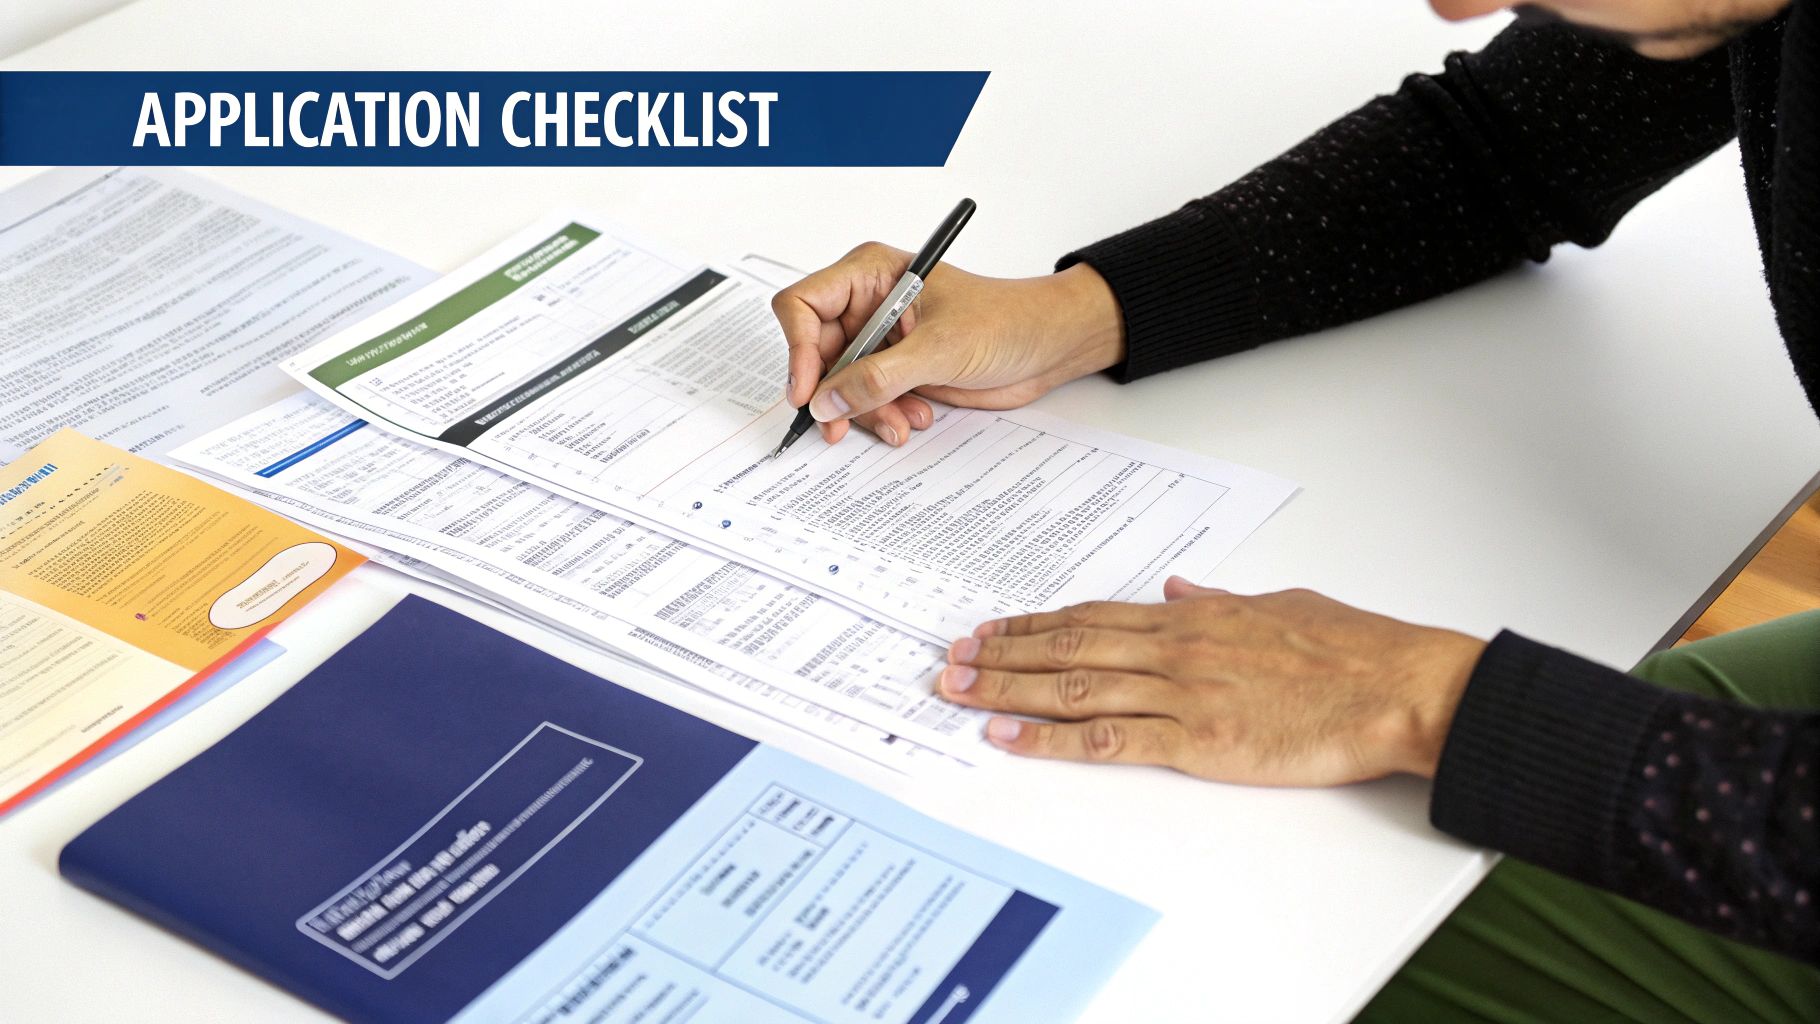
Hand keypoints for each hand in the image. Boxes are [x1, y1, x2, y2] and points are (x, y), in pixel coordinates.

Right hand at [771, 243, 1124, 444]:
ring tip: (899, 423)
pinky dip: (882, 415)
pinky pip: (866, 399)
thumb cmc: (1007, 321)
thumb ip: (879, 376)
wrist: (1048, 347)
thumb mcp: (940, 349)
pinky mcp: (897, 370)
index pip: (804, 305)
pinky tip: (913, 418)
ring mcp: (881, 339)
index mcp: (871, 274)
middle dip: (832, 393)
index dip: (798, 349)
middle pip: (816, 352)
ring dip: (863, 411)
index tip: (807, 392)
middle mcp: (868, 304)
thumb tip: (826, 401)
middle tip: (837, 427)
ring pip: (840, 384)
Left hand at [938, 578, 1486, 785]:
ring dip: (1008, 691)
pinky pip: (1108, 739)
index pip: (1092, 617)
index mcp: (1194, 618)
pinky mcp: (1200, 742)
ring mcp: (1183, 695)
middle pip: (1067, 648)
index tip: (994, 629)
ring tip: (959, 692)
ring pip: (1073, 688)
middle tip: (951, 659)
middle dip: (1002, 654)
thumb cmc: (1352, 651)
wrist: (1397, 687)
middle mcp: (1175, 650)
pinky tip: (1010, 739)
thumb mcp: (1279, 604)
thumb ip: (1221, 601)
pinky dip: (1051, 738)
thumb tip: (1181, 588)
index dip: (1035, 625)